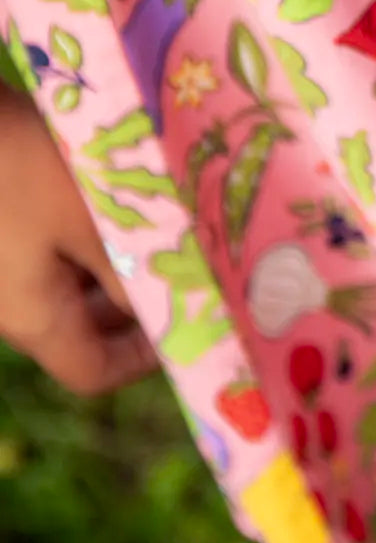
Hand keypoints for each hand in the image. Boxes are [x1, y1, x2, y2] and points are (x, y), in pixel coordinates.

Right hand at [0, 81, 157, 394]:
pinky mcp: (2, 226)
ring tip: (158, 223)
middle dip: (136, 304)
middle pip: (81, 330)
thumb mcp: (91, 222)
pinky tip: (115, 195)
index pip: (91, 372)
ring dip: (114, 263)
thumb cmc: (20, 170)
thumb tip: (174, 311)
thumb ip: (132, 273)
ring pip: (69, 284)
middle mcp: (10, 303)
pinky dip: (87, 236)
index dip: (144, 359)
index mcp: (33, 318)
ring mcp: (2, 264)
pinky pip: (49, 250)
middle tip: (185, 265)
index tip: (189, 323)